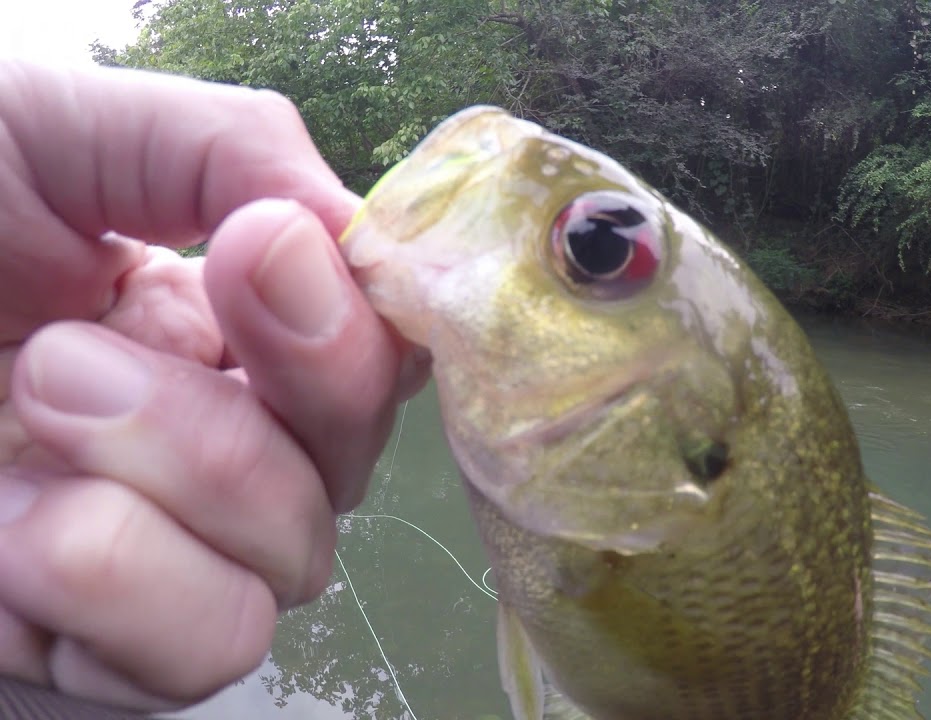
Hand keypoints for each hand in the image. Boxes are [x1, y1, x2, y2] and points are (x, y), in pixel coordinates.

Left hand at [0, 60, 425, 709]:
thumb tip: (360, 235)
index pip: (374, 352)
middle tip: (88, 337)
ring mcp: (160, 551)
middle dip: (270, 390)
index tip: (259, 253)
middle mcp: (215, 443)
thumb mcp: (52, 129)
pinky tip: (18, 527)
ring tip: (35, 397)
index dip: (353, 321)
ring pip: (291, 565)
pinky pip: (199, 648)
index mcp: (220, 328)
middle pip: (348, 465)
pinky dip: (123, 581)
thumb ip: (226, 150)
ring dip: (185, 473)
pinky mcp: (94, 648)